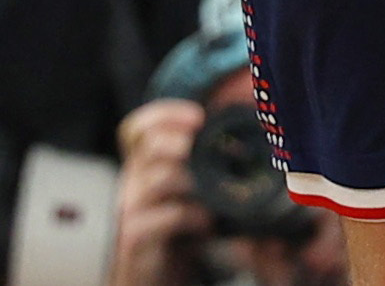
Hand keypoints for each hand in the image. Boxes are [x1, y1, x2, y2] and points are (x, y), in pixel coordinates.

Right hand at [109, 97, 211, 285]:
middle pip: (148, 144)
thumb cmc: (177, 235)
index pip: (138, 128)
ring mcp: (130, 212)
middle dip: (181, 140)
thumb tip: (254, 144)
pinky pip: (161, 217)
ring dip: (193, 180)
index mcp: (144, 168)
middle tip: (205, 152)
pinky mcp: (134, 239)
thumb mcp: (190, 195)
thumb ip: (206, 169)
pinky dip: (190, 215)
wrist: (152, 280)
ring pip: (157, 177)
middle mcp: (132, 184)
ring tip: (215, 192)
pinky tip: (206, 223)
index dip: (164, 115)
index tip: (198, 118)